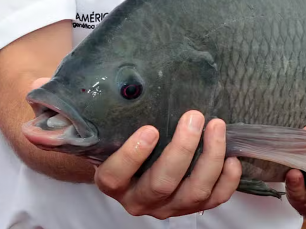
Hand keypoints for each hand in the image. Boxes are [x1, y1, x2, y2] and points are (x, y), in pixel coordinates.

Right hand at [94, 111, 241, 218]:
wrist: (137, 168)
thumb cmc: (124, 144)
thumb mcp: (109, 137)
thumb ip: (98, 126)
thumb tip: (55, 117)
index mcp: (114, 183)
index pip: (116, 176)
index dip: (133, 155)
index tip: (151, 129)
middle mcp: (139, 200)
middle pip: (162, 184)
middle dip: (182, 149)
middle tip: (195, 117)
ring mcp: (168, 207)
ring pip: (193, 193)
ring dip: (210, 159)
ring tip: (217, 127)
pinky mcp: (192, 207)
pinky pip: (214, 200)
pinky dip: (227, 180)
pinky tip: (232, 157)